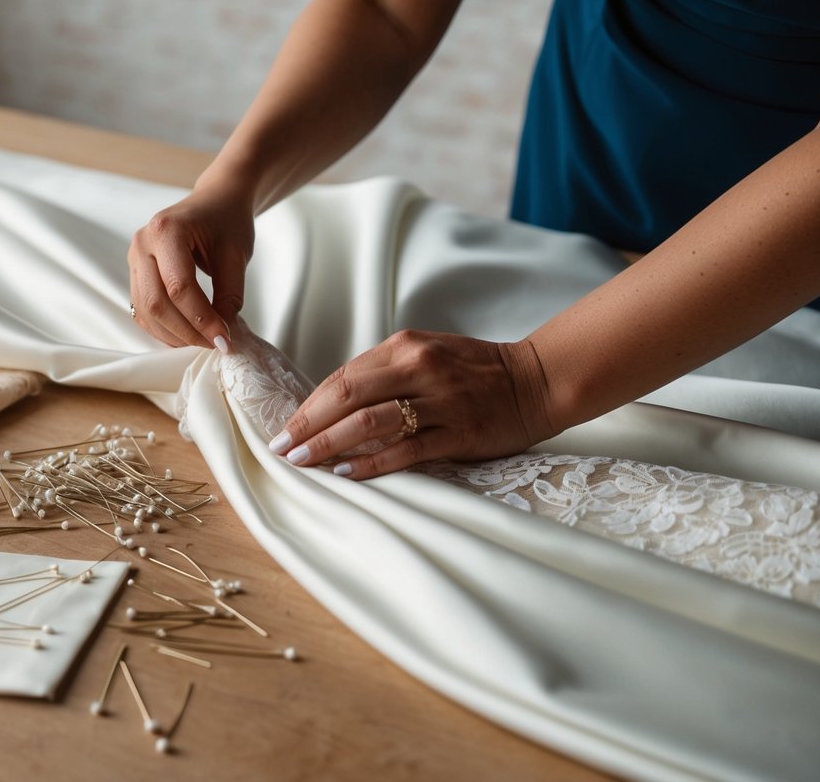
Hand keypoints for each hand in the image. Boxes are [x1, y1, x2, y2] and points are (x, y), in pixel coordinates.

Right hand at [128, 183, 254, 349]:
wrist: (216, 200)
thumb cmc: (228, 221)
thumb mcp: (236, 255)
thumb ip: (230, 296)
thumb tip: (221, 334)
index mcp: (166, 230)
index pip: (180, 287)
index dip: (202, 319)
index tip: (225, 339)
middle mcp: (142, 243)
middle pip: (157, 302)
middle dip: (187, 331)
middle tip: (215, 344)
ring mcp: (134, 257)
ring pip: (146, 310)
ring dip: (174, 334)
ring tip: (203, 341)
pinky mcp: (136, 272)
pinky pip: (142, 308)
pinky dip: (162, 328)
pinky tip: (185, 336)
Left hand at [269, 330, 556, 478]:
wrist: (536, 380)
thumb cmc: (475, 370)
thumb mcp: (426, 354)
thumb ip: (385, 372)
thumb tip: (334, 402)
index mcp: (405, 346)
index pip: (343, 377)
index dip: (309, 404)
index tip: (285, 427)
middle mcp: (419, 368)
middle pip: (348, 396)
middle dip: (308, 425)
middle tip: (282, 448)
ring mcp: (440, 400)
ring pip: (371, 423)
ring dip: (329, 444)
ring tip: (303, 462)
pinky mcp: (458, 431)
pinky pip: (406, 450)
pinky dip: (371, 462)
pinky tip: (346, 473)